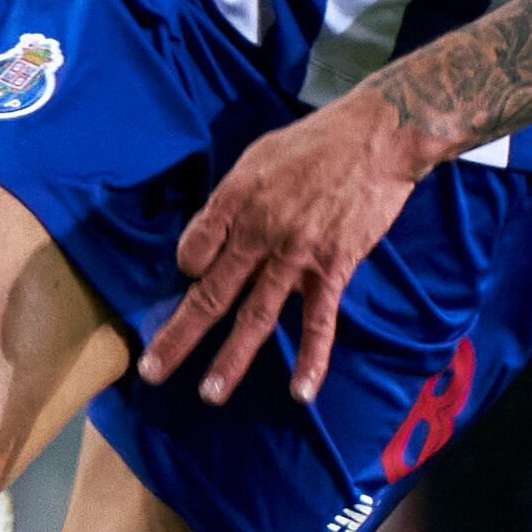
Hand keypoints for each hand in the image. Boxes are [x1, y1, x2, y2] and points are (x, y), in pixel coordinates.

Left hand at [139, 89, 437, 406]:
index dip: (187, 268)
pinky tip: (300, 391)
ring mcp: (295, 255)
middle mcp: (258, 232)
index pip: (192, 248)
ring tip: (210, 393)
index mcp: (235, 200)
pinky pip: (318, 321)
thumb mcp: (257, 157)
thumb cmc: (314, 143)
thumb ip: (230, 202)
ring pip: (255, 316)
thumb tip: (207, 241)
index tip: (190, 276)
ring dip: (231, 359)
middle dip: (179, 336)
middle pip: (211, 293)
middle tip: (153, 371)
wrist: (378, 137)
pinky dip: (311, 358)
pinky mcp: (333, 268)